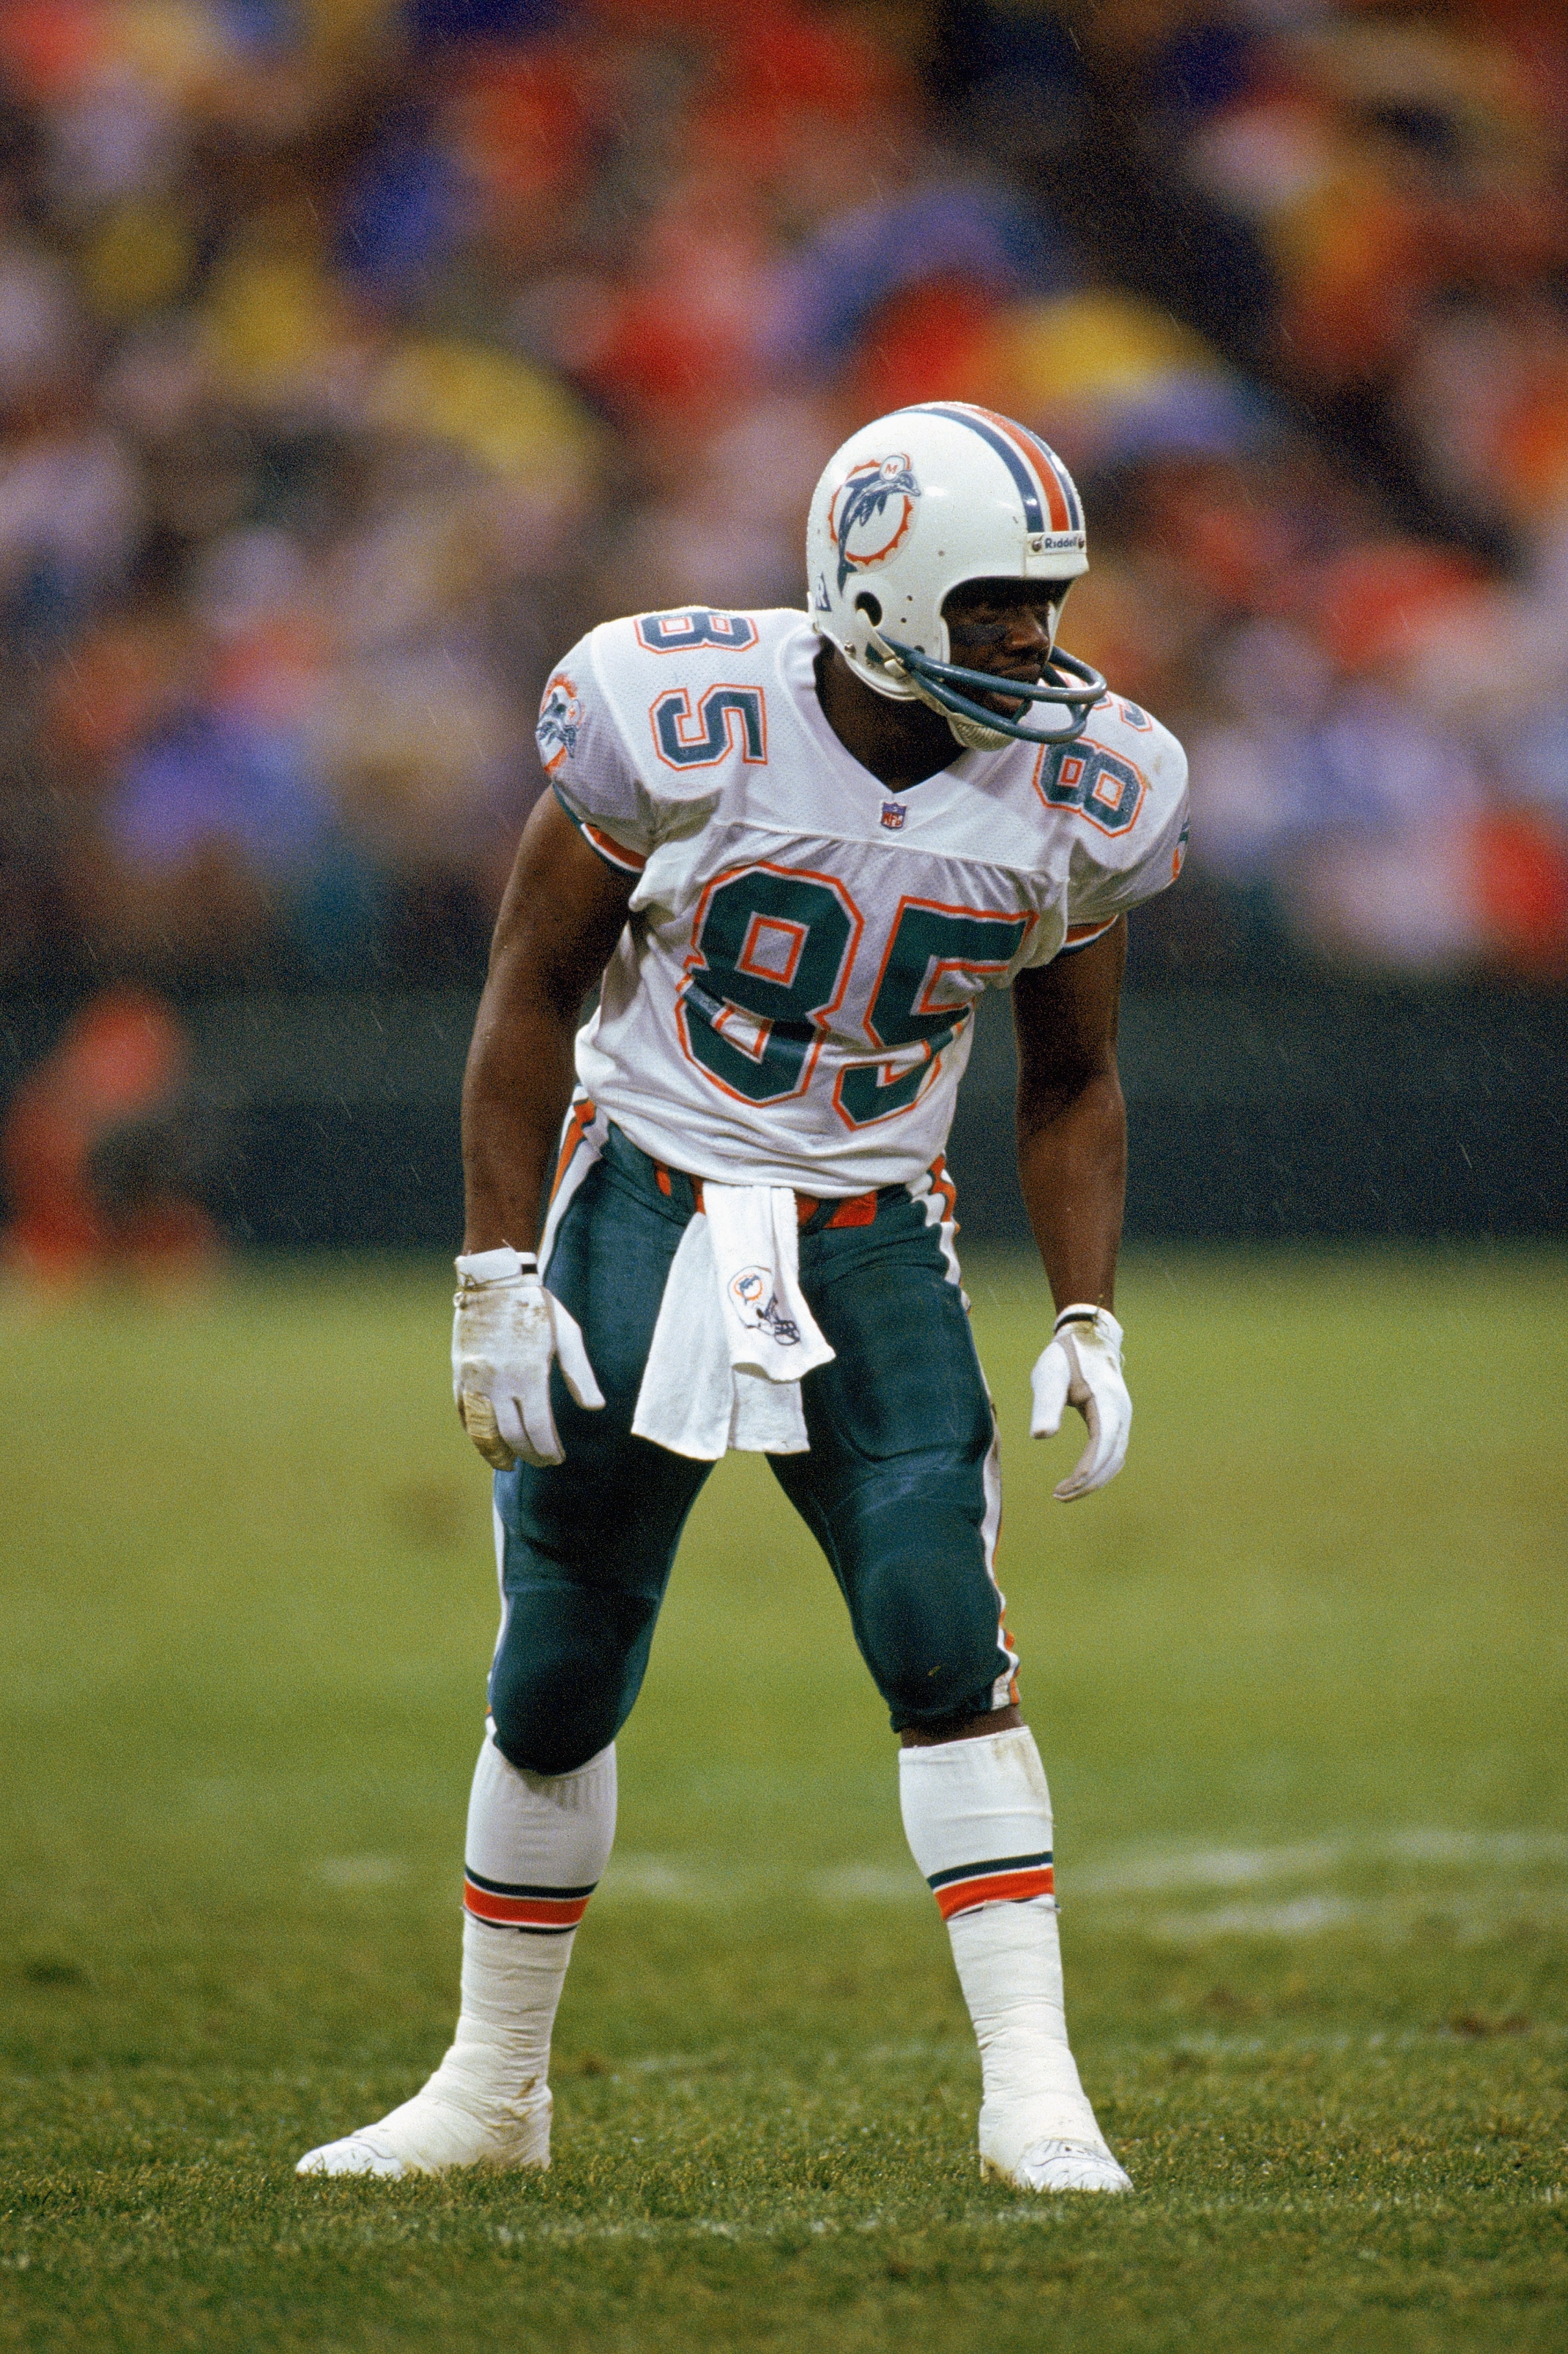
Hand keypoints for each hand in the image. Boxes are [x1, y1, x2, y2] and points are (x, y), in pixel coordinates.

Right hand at [452, 1252, 603, 1469]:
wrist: (494, 1281)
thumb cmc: (537, 1307)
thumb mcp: (567, 1335)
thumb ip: (580, 1374)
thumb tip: (595, 1407)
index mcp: (528, 1373)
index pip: (538, 1427)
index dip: (547, 1449)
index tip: (556, 1458)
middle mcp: (499, 1381)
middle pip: (512, 1435)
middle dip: (528, 1454)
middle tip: (540, 1461)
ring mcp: (475, 1378)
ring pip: (482, 1430)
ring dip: (496, 1452)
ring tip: (509, 1463)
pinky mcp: (459, 1373)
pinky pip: (464, 1412)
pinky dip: (475, 1432)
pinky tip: (487, 1440)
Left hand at [1029, 1305, 1130, 1501]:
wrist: (1086, 1338)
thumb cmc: (1064, 1357)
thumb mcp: (1049, 1375)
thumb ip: (1046, 1404)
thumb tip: (1041, 1436)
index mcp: (1107, 1401)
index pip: (1103, 1443)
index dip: (1088, 1469)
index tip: (1067, 1486)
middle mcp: (1121, 1412)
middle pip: (1113, 1458)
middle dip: (1089, 1482)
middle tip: (1059, 1496)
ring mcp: (1123, 1417)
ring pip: (1115, 1459)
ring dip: (1094, 1480)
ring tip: (1064, 1492)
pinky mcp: (1117, 1421)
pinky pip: (1113, 1452)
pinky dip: (1099, 1469)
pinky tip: (1078, 1478)